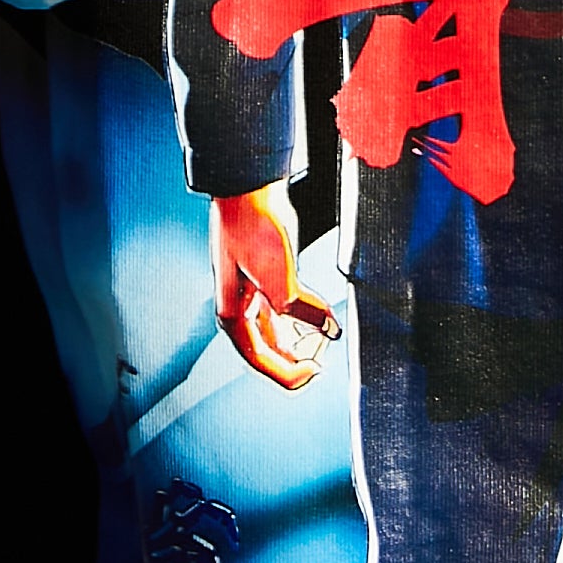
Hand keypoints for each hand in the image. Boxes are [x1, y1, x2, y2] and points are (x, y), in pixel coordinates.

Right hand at [212, 185, 337, 388]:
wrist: (249, 189)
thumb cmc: (251, 228)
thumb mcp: (278, 277)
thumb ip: (303, 309)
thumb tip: (329, 329)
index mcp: (233, 315)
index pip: (260, 360)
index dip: (289, 373)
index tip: (316, 369)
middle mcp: (239, 309)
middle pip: (269, 350)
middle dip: (297, 356)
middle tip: (323, 352)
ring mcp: (252, 294)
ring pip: (278, 331)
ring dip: (301, 337)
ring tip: (324, 334)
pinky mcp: (265, 279)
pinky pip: (284, 310)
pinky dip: (303, 315)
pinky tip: (321, 314)